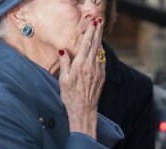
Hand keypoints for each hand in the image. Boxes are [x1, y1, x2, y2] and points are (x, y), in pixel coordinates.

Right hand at [58, 17, 104, 137]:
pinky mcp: (102, 77)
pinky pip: (102, 60)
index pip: (87, 44)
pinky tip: (100, 48)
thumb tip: (62, 50)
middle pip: (95, 45)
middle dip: (97, 32)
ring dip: (100, 40)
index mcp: (81, 65)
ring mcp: (98, 71)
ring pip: (100, 52)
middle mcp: (91, 66)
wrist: (84, 110)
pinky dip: (101, 52)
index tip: (93, 23)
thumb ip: (65, 63)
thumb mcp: (63, 80)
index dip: (90, 32)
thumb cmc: (70, 96)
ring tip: (99, 31)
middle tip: (99, 21)